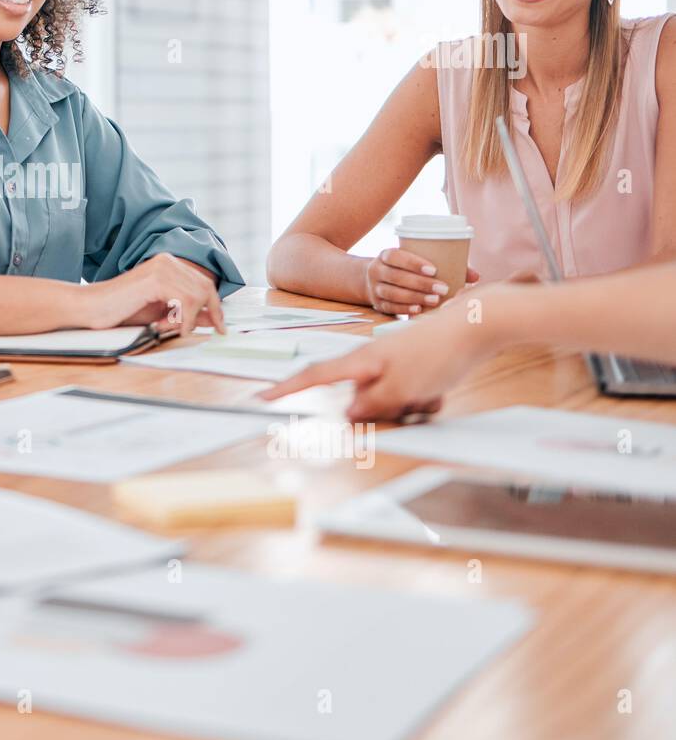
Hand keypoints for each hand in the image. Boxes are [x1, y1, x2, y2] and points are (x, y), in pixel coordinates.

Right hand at [84, 254, 224, 337]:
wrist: (91, 308)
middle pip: (206, 288)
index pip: (205, 283)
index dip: (216, 307)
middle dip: (207, 314)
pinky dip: (182, 319)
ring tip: (167, 328)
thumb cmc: (120, 311)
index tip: (220, 327)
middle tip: (194, 331)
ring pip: (198, 295)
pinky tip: (164, 326)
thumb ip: (188, 313)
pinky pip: (185, 301)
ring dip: (189, 319)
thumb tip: (214, 319)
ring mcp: (162, 267)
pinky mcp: (155, 279)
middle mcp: (168, 261)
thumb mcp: (162, 314)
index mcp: (169, 264)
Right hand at [257, 287, 497, 421]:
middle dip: (382, 411)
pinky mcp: (414, 365)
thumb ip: (371, 405)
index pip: (316, 376)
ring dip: (408, 406)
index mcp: (362, 362)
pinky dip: (423, 398)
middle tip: (410, 406)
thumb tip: (349, 414)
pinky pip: (409, 394)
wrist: (476, 325)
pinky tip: (440, 391)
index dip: (288, 388)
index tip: (263, 397)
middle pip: (361, 398)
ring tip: (431, 395)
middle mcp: (373, 361)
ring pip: (389, 399)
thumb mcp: (402, 389)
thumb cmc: (437, 353)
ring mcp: (394, 362)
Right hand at [363, 249, 479, 315]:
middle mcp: (376, 270)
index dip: (413, 263)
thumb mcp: (416, 262)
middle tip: (443, 288)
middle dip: (420, 283)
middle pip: (396, 277)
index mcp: (386, 255)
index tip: (434, 270)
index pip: (396, 256)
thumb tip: (476, 276)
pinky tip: (418, 310)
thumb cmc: (405, 269)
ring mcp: (374, 288)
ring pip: (393, 293)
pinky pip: (390, 307)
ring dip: (415, 297)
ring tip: (435, 300)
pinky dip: (404, 309)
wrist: (375, 281)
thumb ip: (445, 265)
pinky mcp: (377, 304)